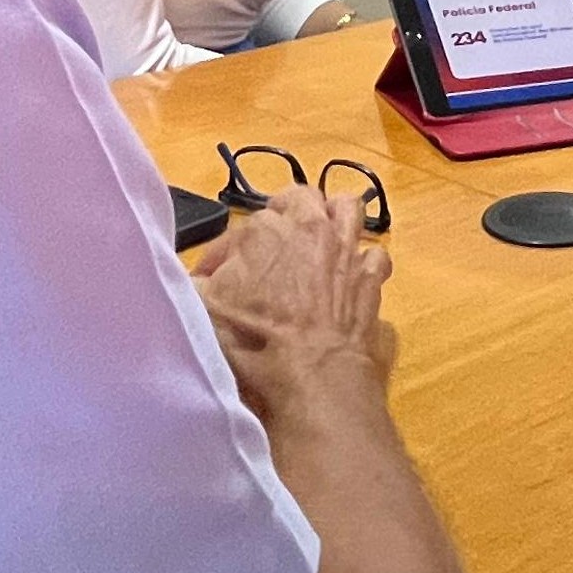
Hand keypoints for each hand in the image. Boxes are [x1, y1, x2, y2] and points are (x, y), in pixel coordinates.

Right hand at [192, 182, 396, 426]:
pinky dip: (362, 261)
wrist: (312, 373)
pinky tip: (349, 275)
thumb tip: (201, 277)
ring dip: (332, 218)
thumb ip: (199, 282)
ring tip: (318, 237)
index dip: (222, 254)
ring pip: (347, 209)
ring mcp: (347, 247)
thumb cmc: (251, 341)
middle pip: (299, 200)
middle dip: (282, 214)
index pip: (239, 228)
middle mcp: (311, 226)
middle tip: (270, 242)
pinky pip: (374, 254)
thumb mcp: (203, 309)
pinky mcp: (372, 275)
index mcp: (265, 229)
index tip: (212, 277)